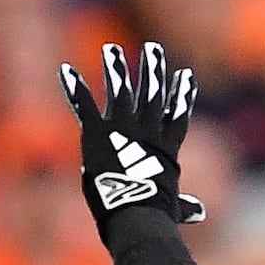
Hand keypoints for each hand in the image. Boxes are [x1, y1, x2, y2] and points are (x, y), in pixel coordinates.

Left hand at [56, 39, 203, 241]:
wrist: (137, 212)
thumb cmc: (156, 215)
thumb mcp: (173, 207)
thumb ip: (184, 206)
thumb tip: (199, 214)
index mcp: (166, 148)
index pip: (177, 114)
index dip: (182, 94)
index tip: (185, 75)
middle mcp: (147, 131)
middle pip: (152, 93)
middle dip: (153, 69)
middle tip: (153, 49)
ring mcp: (123, 128)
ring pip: (121, 90)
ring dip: (115, 68)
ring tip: (111, 50)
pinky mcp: (98, 132)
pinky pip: (84, 105)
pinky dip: (74, 87)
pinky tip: (65, 71)